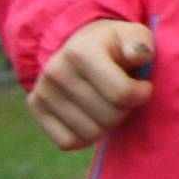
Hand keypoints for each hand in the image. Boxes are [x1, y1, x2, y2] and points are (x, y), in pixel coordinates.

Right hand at [30, 18, 153, 150]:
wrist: (79, 45)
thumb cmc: (115, 45)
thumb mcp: (132, 35)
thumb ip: (140, 44)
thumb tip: (139, 55)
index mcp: (82, 52)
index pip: (122, 93)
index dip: (142, 94)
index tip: (143, 86)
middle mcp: (57, 71)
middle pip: (109, 116)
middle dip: (125, 109)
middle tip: (122, 96)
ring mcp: (43, 90)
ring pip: (90, 133)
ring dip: (107, 124)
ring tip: (107, 104)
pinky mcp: (36, 107)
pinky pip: (67, 142)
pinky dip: (85, 137)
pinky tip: (91, 118)